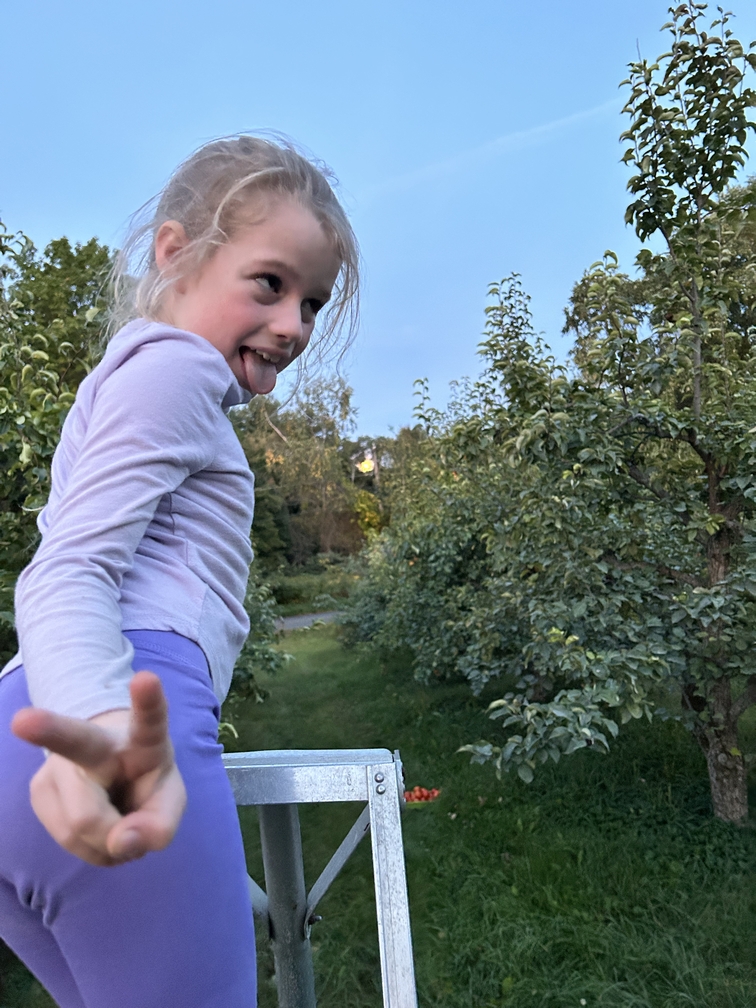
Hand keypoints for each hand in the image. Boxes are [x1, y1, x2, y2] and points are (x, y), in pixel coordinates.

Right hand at [11, 671, 186, 866]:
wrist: (111, 775)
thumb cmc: (144, 782)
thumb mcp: (167, 802)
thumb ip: (159, 826)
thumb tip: (121, 844)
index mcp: (141, 737)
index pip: (149, 718)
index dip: (149, 700)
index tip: (145, 677)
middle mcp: (95, 740)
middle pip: (73, 739)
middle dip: (48, 729)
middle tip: (22, 720)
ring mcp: (61, 763)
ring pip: (79, 823)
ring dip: (105, 843)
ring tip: (119, 824)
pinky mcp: (40, 790)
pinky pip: (67, 840)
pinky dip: (90, 849)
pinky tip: (99, 832)